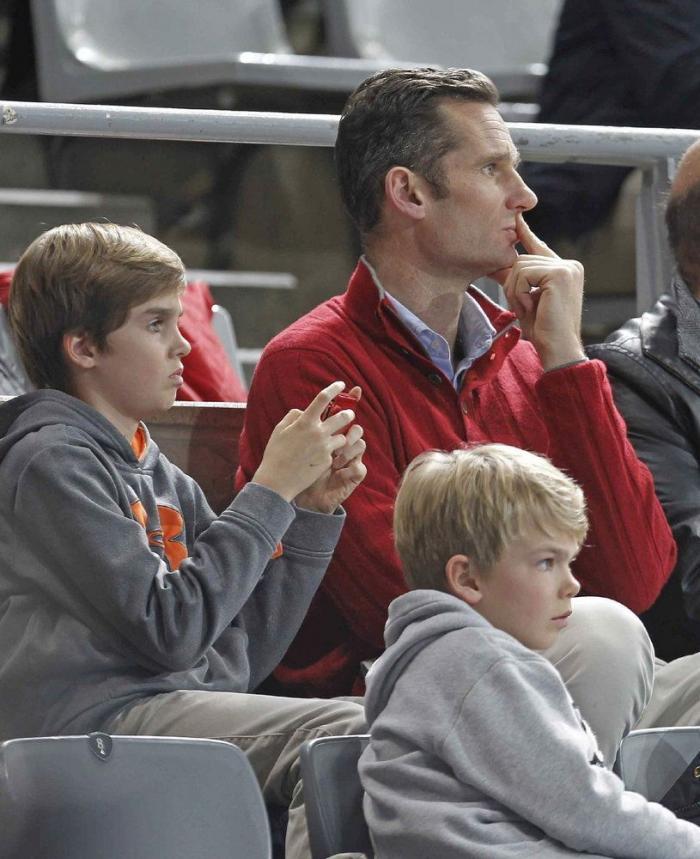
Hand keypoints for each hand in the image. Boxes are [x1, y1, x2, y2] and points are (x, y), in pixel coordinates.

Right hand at [251, 381, 357, 502]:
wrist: (277, 481)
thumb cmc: (275, 454)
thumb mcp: (280, 430)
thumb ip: (293, 416)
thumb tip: (304, 410)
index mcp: (304, 422)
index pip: (323, 398)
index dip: (334, 388)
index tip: (341, 384)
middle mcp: (317, 433)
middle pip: (343, 416)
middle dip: (349, 413)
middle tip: (349, 414)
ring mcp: (324, 448)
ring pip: (343, 436)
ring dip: (340, 436)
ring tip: (334, 438)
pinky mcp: (328, 461)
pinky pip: (335, 452)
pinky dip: (332, 451)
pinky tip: (321, 456)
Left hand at [490, 214, 585, 370]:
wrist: (558, 349)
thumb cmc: (544, 330)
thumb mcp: (527, 299)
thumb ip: (519, 280)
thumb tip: (499, 264)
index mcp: (565, 270)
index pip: (539, 247)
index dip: (526, 234)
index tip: (516, 220)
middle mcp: (569, 265)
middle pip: (522, 259)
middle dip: (512, 284)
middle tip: (522, 307)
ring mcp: (566, 268)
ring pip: (520, 266)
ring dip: (515, 291)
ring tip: (528, 309)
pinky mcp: (559, 274)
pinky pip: (523, 274)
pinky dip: (519, 293)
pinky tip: (531, 307)